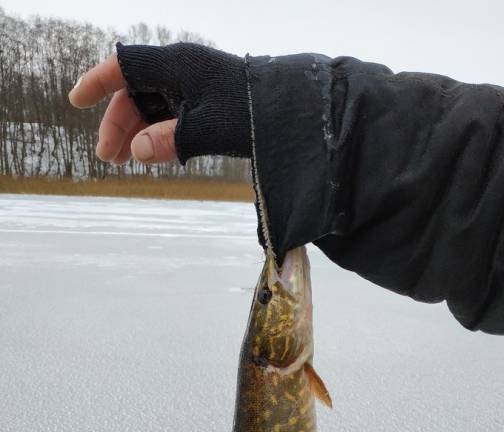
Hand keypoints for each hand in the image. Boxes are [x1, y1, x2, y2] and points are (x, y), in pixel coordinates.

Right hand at [68, 43, 250, 165]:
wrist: (292, 111)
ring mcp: (195, 83)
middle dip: (119, 123)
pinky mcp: (208, 98)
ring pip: (154, 104)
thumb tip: (136, 150)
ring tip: (126, 161)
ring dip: (138, 131)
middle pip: (136, 91)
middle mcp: (183, 68)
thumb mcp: (206, 131)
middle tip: (109, 158)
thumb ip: (167, 140)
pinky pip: (173, 111)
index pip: (124, 66)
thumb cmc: (251, 114)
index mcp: (177, 64)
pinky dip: (160, 131)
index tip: (76, 102)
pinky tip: (153, 152)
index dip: (97, 83)